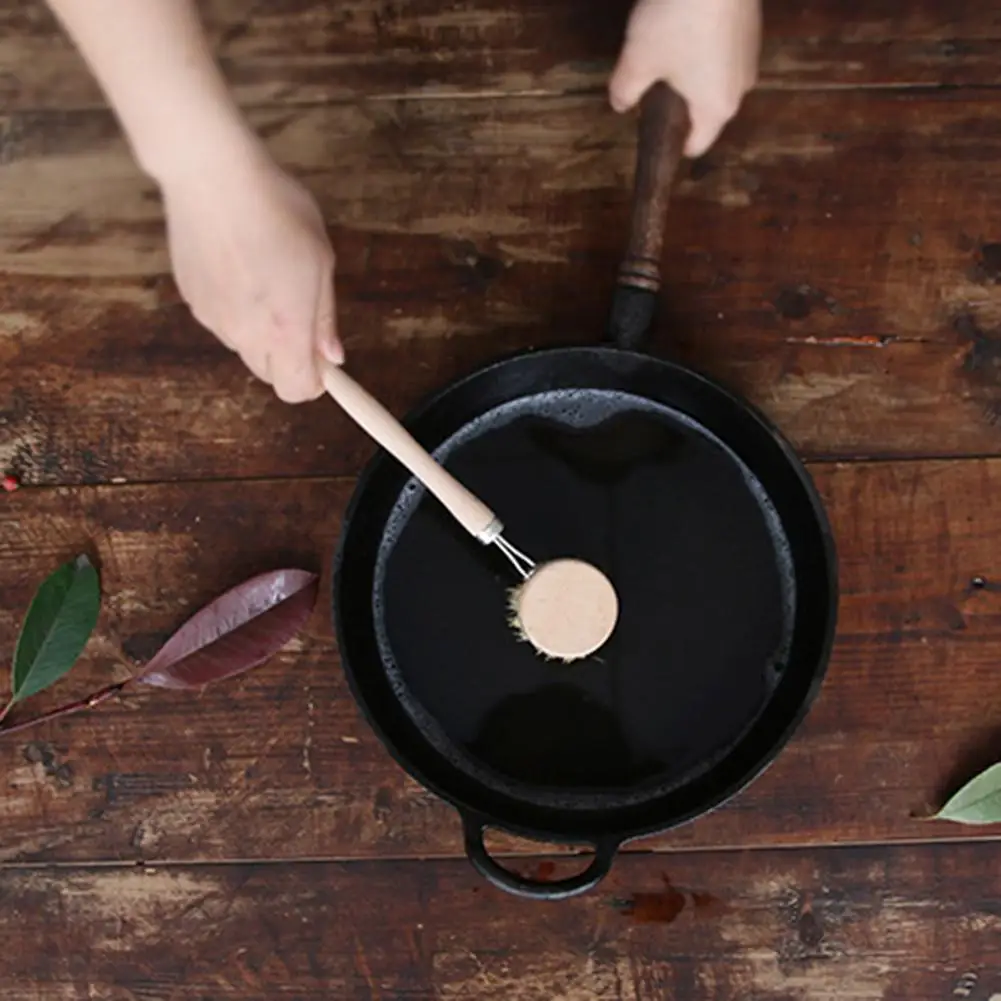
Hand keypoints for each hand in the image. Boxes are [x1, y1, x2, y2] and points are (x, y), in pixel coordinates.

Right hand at [161, 150, 341, 403]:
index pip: (296, 390)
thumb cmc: (277, 211)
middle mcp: (245, 334)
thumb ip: (324, 316)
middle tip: (300, 313)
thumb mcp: (320, 261)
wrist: (212, 175)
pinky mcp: (191, 299)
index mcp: (285, 329)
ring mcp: (214, 319)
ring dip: (261, 332)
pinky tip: (239, 267)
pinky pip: (221, 321)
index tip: (323, 361)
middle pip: (270, 374)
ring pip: (244, 347)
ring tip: (267, 278)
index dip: (314, 381)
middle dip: (289, 357)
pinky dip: (235, 309)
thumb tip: (331, 356)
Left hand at [610, 0, 760, 157]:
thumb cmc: (675, 22)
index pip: (697, 144)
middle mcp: (741, 88)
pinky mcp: (753, 26)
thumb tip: (620, 106)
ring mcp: (751, 55)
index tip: (656, 139)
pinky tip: (688, 30)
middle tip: (653, 92)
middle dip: (682, 108)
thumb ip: (626, 90)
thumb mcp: (638, 60)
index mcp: (716, 108)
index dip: (674, 146)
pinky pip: (725, 53)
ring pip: (718, 80)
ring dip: (696, 76)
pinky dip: (707, 50)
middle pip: (708, 112)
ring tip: (668, 57)